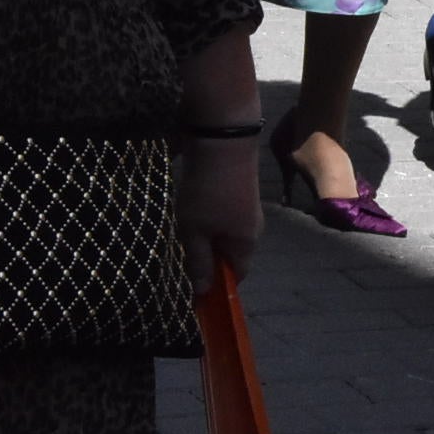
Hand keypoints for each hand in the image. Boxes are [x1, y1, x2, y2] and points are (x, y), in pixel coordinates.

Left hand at [174, 138, 262, 295]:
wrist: (223, 141)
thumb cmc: (208, 192)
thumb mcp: (195, 231)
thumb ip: (199, 262)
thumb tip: (204, 292)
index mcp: (246, 243)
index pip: (235, 276)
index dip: (215, 286)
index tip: (191, 287)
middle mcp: (252, 228)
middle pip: (230, 255)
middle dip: (208, 260)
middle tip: (181, 254)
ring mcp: (247, 209)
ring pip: (225, 235)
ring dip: (206, 238)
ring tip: (183, 230)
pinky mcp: (240, 193)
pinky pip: (224, 218)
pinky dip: (208, 221)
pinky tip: (192, 212)